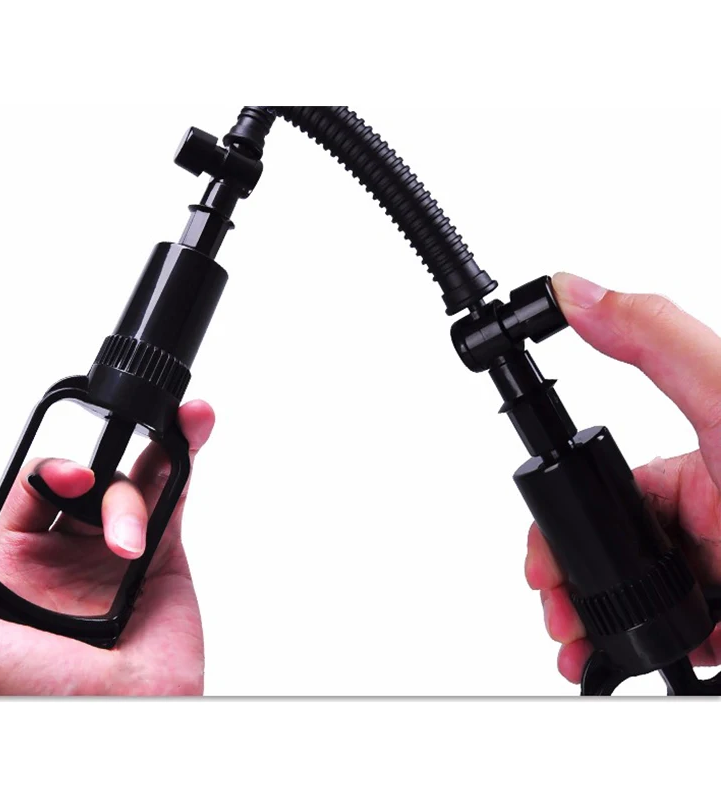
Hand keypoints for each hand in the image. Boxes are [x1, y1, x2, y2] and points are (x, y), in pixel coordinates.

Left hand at [0, 399, 214, 695]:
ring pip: (129, 479)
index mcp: (17, 564)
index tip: (69, 480)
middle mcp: (66, 551)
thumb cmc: (48, 696)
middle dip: (95, 482)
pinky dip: (185, 451)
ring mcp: (117, 547)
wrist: (131, 718)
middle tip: (99, 504)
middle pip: (83, 479)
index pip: (29, 490)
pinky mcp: (165, 548)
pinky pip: (173, 489)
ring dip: (140, 471)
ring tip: (138, 542)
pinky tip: (191, 424)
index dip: (47, 473)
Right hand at [525, 273, 720, 683]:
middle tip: (554, 612)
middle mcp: (710, 523)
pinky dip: (642, 651)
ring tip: (577, 646)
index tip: (540, 560)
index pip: (607, 492)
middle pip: (616, 554)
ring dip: (597, 625)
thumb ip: (655, 343)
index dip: (563, 525)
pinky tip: (621, 660)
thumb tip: (576, 289)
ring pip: (640, 602)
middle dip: (571, 583)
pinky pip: (678, 640)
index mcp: (698, 470)